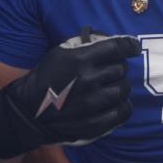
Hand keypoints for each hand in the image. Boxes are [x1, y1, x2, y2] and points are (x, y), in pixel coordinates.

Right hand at [0, 31, 140, 158]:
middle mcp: (88, 80)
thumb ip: (86, 45)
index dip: (130, 46)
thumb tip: (110, 39)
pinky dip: (123, 107)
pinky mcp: (94, 123)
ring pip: (124, 89)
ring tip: (111, 87)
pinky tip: (118, 103)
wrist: (29, 111)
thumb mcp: (60, 53)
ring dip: (120, 87)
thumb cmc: (47, 77)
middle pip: (121, 69)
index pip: (117, 47)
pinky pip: (122, 112)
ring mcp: (92, 104)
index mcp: (80, 59)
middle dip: (118, 68)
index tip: (133, 48)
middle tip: (110, 71)